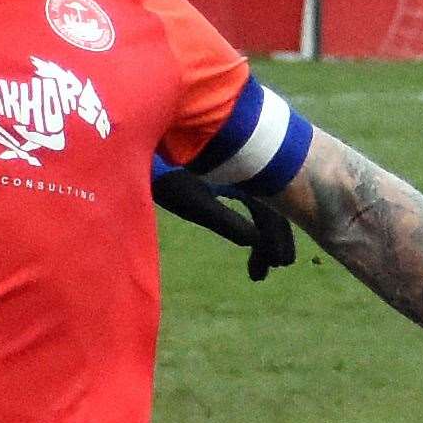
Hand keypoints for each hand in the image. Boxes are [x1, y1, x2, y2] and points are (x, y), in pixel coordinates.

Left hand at [151, 168, 294, 281]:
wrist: (144, 146)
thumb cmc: (166, 173)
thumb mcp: (195, 202)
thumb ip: (227, 221)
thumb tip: (255, 242)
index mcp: (249, 170)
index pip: (274, 208)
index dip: (277, 238)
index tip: (278, 265)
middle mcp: (250, 167)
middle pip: (273, 208)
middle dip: (270, 242)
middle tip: (260, 276)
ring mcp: (240, 171)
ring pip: (263, 206)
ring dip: (262, 237)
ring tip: (256, 272)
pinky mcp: (229, 174)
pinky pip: (251, 200)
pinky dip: (250, 222)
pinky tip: (248, 243)